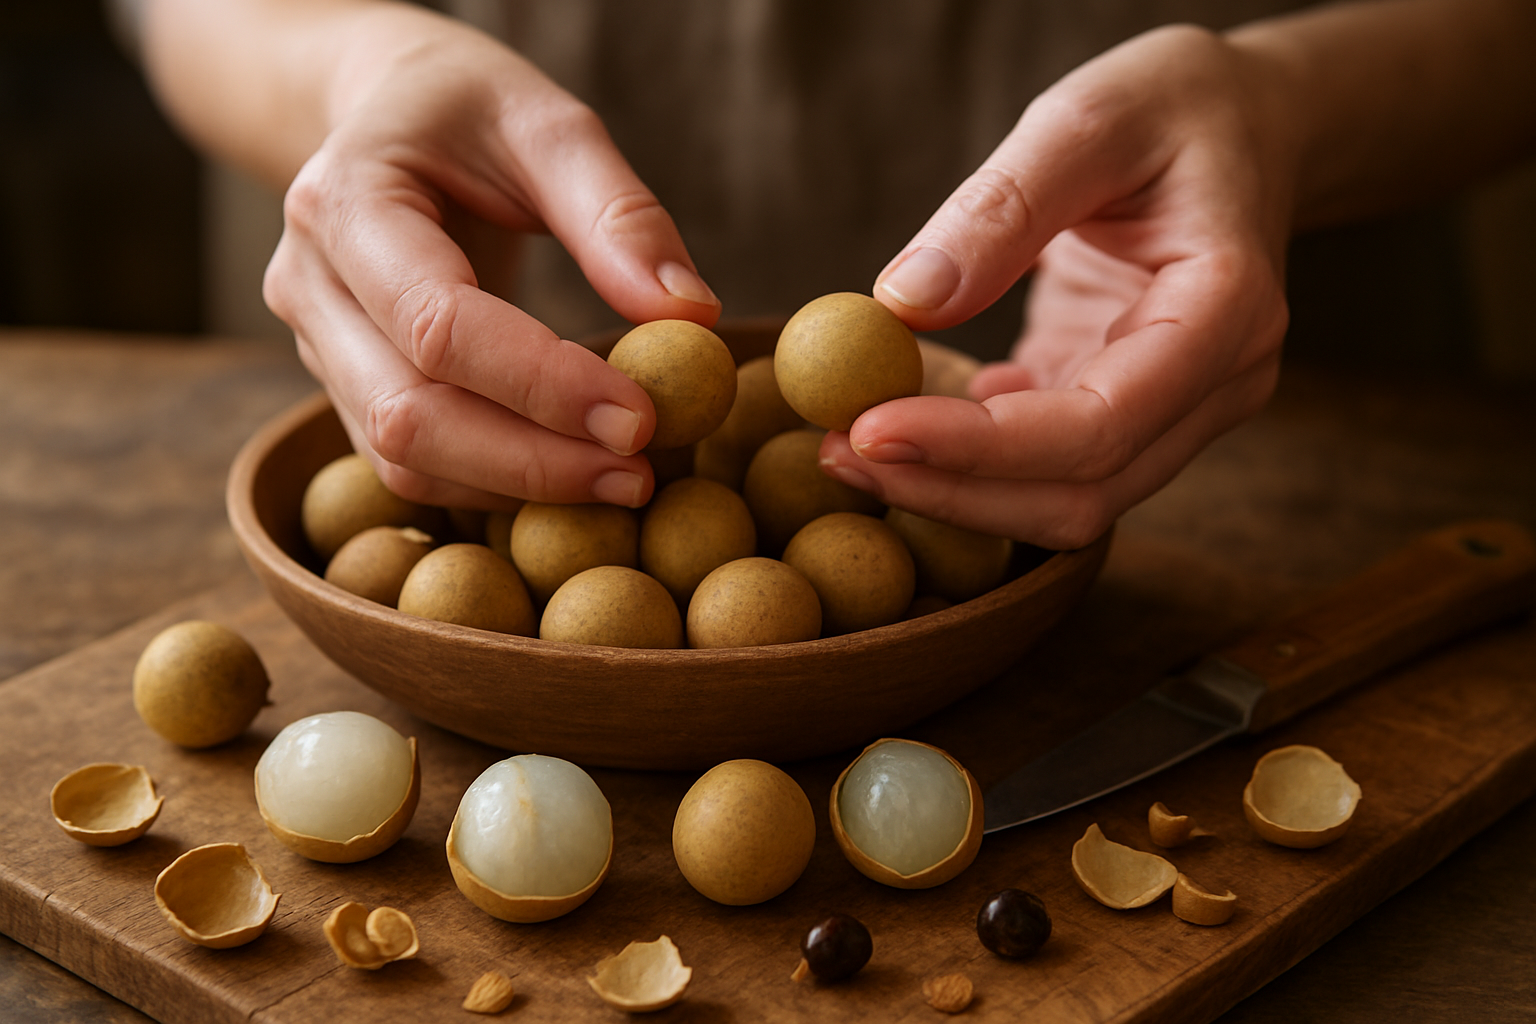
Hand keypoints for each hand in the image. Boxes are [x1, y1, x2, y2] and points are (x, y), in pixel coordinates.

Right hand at [262, 12, 719, 510]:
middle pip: (409, 415)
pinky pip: (411, 466)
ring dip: (516, 487)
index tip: (641, 417)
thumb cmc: (470, 111)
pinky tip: (569, 474)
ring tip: (621, 481)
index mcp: (345, 201)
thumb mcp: (551, 124)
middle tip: (641, 474)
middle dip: (532, 460)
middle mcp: (310, 283)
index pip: (439, 324)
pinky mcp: (343, 386)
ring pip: (403, 458)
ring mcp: (316, 344)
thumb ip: (620, 214)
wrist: (383, 113)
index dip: (541, 385)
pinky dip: (494, 485)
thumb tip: (692, 316)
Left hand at [819, 25, 1292, 548]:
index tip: (871, 430)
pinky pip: (1049, 470)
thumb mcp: (1085, 118)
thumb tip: (904, 301)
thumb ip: (1001, 207)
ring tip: (849, 448)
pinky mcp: (1132, 412)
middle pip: (1081, 491)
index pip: (1100, 426)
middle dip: (953, 489)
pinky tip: (910, 423)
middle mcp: (1218, 383)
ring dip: (954, 492)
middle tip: (835, 451)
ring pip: (1065, 501)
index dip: (982, 449)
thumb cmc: (1174, 107)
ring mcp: (1181, 411)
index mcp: (1225, 311)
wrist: (1242, 124)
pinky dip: (973, 467)